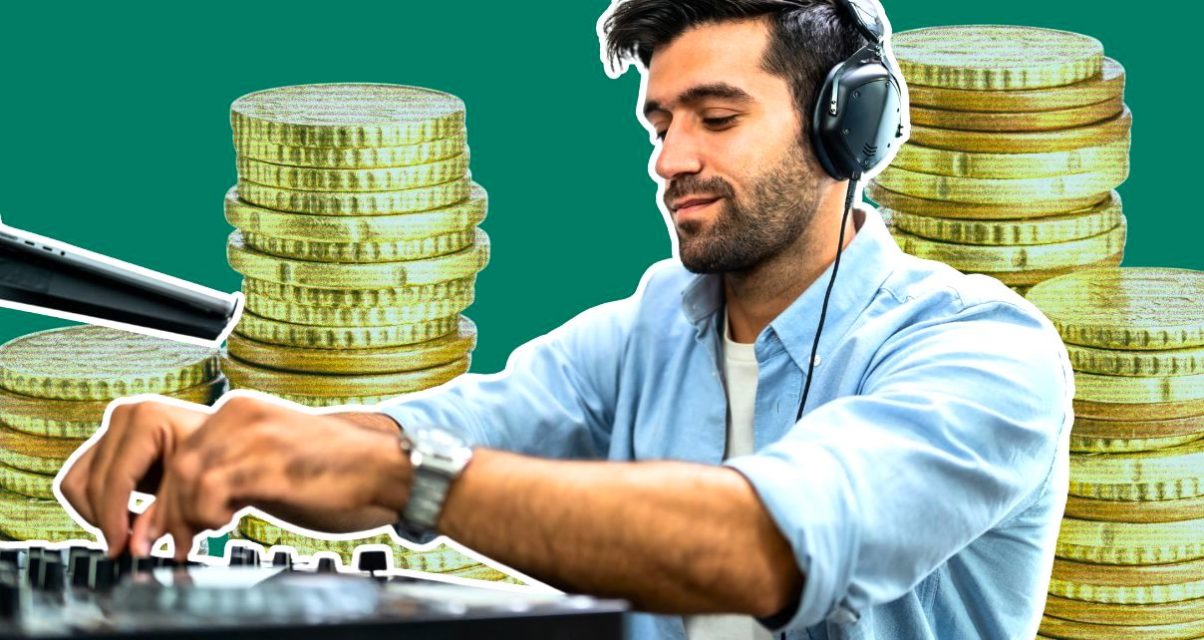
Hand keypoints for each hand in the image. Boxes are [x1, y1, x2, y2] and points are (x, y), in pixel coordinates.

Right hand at [60, 400, 208, 556]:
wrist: (224, 437)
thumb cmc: (216, 456)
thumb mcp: (194, 483)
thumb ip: (163, 515)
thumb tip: (134, 549)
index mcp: (146, 419)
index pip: (116, 479)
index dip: (113, 519)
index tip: (119, 549)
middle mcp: (122, 416)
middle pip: (92, 483)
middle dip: (106, 520)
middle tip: (125, 547)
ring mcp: (111, 426)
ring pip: (76, 482)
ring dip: (96, 513)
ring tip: (127, 532)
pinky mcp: (105, 441)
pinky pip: (79, 480)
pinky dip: (95, 504)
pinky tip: (124, 518)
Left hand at [62, 394, 411, 558]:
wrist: (382, 468)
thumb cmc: (331, 470)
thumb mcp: (269, 457)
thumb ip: (229, 467)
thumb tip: (181, 502)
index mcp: (240, 410)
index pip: (178, 448)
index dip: (164, 492)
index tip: (159, 524)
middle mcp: (243, 414)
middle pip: (177, 463)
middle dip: (167, 510)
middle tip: (169, 541)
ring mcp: (257, 437)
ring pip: (188, 476)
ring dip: (187, 515)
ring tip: (204, 533)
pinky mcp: (271, 463)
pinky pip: (214, 490)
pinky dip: (208, 514)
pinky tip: (227, 522)